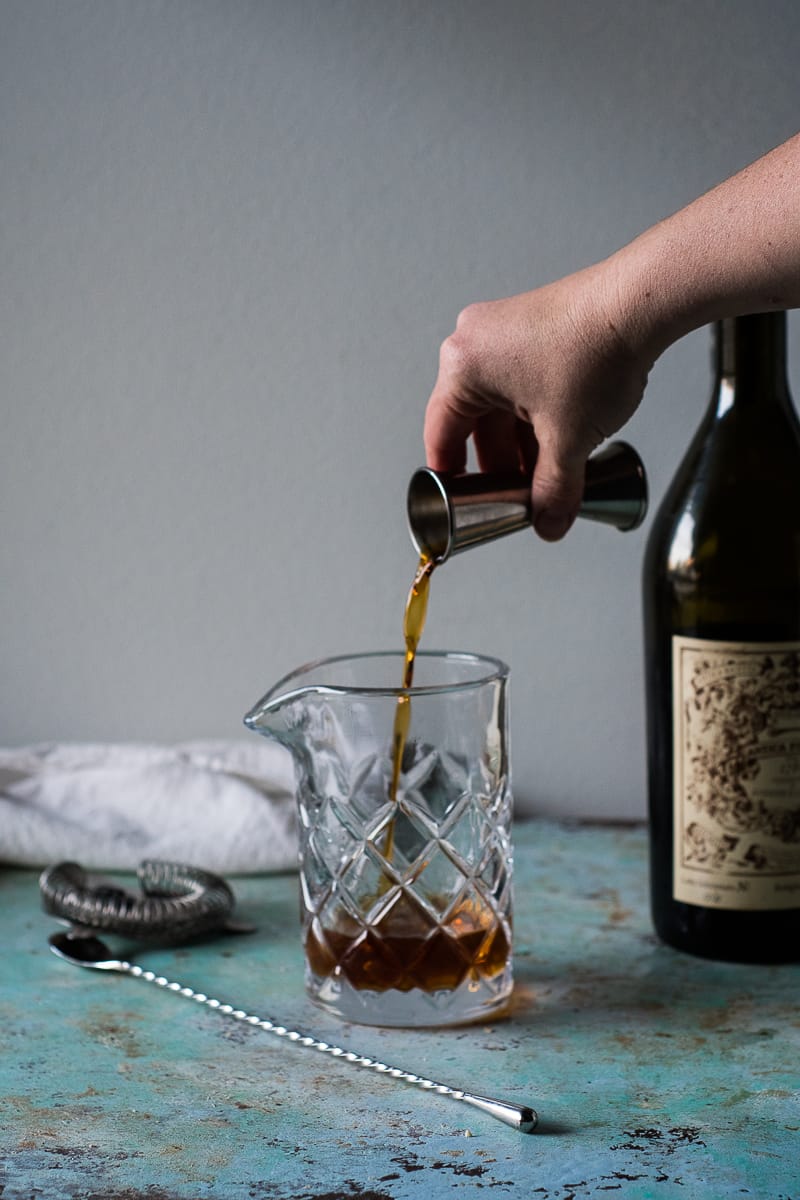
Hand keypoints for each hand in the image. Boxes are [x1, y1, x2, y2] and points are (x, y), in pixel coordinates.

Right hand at [424, 264, 653, 539]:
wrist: (642, 303)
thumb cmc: (594, 352)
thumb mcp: (567, 439)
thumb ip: (553, 489)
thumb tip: (548, 523)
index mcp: (463, 367)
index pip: (442, 437)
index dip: (453, 479)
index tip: (463, 505)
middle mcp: (475, 342)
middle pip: (474, 424)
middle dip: (500, 465)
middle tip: (518, 498)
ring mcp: (504, 330)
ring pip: (503, 406)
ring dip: (522, 444)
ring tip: (548, 475)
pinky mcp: (534, 327)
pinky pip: (522, 384)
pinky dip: (536, 417)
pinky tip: (561, 443)